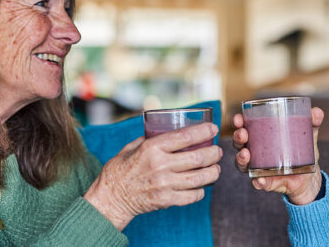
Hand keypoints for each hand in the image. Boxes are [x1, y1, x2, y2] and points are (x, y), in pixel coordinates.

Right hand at [84, 122, 221, 230]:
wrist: (111, 198)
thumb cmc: (120, 170)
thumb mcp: (131, 147)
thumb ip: (148, 138)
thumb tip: (165, 128)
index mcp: (152, 148)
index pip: (185, 137)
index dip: (203, 132)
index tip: (213, 129)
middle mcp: (160, 165)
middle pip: (198, 157)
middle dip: (214, 153)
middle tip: (218, 151)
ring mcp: (164, 184)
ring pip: (200, 178)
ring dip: (213, 172)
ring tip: (216, 168)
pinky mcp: (166, 201)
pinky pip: (192, 196)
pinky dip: (201, 190)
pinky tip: (202, 185)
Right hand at [232, 107, 323, 204]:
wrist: (310, 177)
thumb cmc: (302, 152)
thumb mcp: (308, 135)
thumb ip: (312, 123)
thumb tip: (316, 112)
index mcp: (261, 137)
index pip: (245, 127)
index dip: (239, 122)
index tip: (238, 118)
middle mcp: (255, 152)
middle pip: (240, 144)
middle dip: (238, 137)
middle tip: (243, 133)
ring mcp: (259, 168)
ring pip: (243, 163)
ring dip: (241, 158)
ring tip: (246, 154)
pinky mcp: (267, 182)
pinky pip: (258, 183)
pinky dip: (258, 182)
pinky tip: (260, 179)